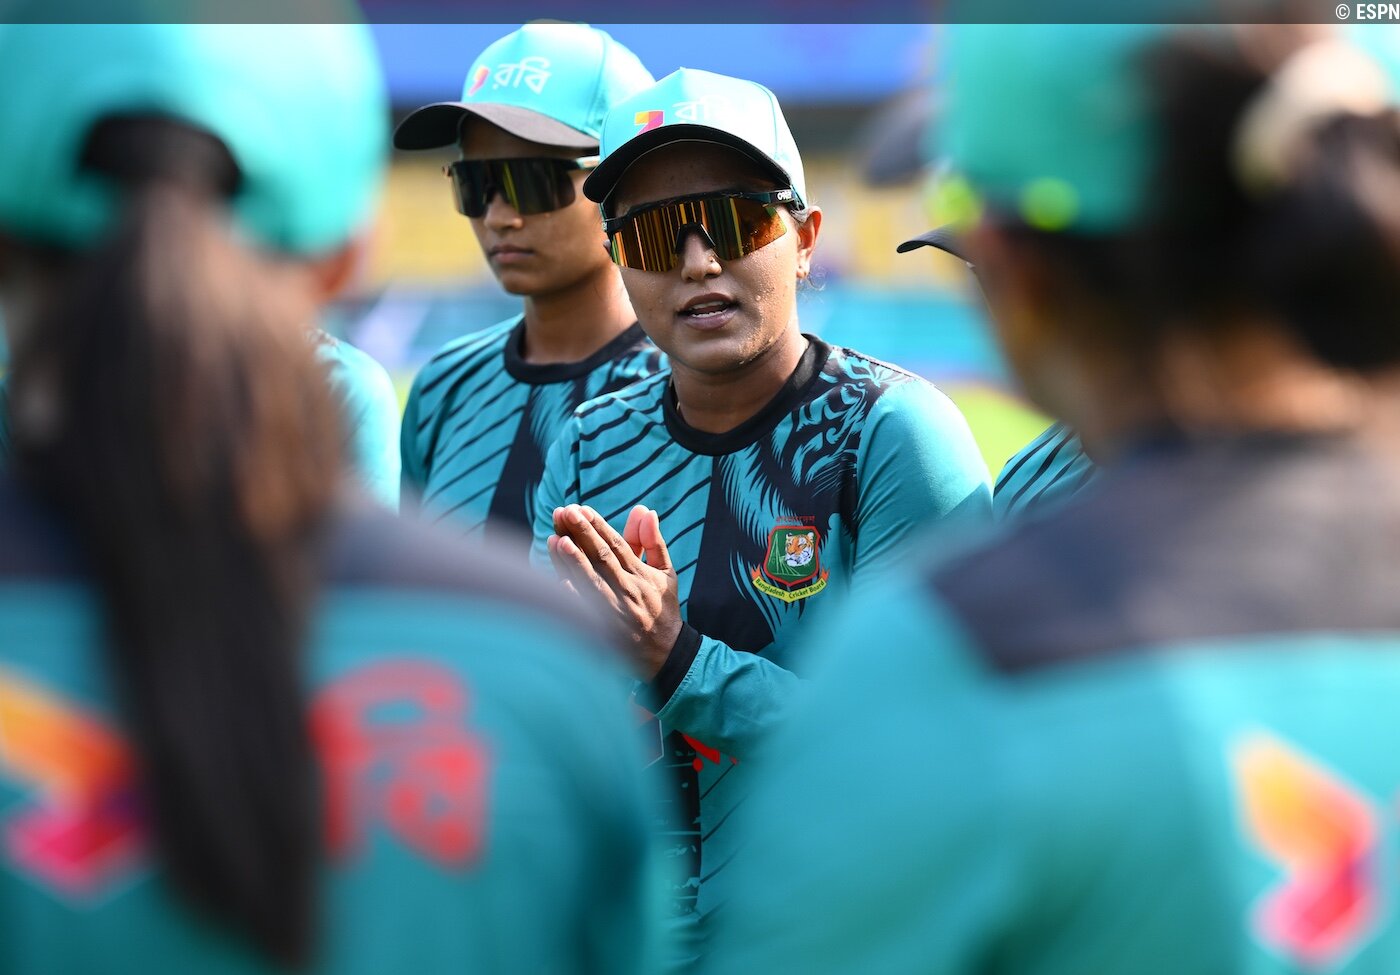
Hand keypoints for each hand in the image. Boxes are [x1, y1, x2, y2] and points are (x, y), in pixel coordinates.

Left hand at [547, 503, 682, 681]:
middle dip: (582, 533)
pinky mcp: (605, 630)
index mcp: (641, 574)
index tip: (581, 509)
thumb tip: (645, 510)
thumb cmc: (662, 607)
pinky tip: (557, 582)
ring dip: (572, 560)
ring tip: (556, 539)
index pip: (617, 544)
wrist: (666, 653)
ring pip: (591, 581)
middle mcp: (628, 590)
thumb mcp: (665, 572)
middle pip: (602, 557)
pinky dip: (572, 598)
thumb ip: (654, 541)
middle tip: (565, 512)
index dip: (598, 526)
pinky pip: (586, 612)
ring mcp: (616, 611)